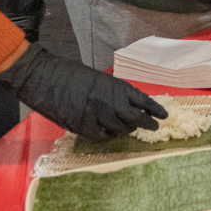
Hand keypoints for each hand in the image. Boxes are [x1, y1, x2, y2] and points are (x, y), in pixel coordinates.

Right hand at [0, 43, 166, 140]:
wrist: (45, 78)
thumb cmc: (70, 73)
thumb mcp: (99, 78)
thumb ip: (113, 91)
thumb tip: (126, 102)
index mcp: (116, 87)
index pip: (143, 100)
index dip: (155, 109)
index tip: (164, 115)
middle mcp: (111, 103)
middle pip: (135, 118)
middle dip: (147, 123)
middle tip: (154, 128)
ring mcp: (97, 116)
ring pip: (120, 129)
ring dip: (127, 130)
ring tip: (130, 130)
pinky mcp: (83, 127)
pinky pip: (102, 137)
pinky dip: (108, 136)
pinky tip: (110, 134)